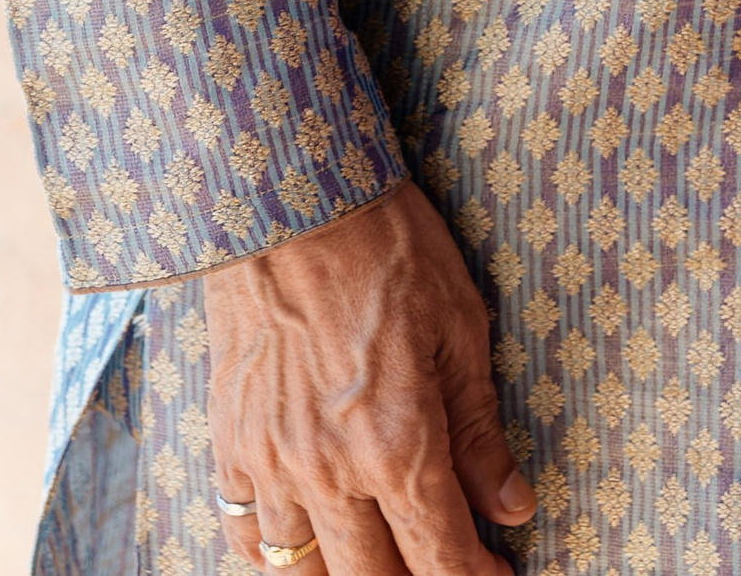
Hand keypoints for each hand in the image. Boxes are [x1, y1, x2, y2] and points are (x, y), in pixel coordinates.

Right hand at [205, 179, 534, 574]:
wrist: (289, 201)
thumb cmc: (387, 249)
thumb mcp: (460, 328)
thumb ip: (478, 431)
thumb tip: (512, 507)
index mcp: (396, 446)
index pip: (439, 558)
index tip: (498, 573)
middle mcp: (328, 473)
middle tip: (444, 560)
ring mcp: (271, 465)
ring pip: (304, 573)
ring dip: (349, 573)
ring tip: (381, 553)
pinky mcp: (229, 444)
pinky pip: (244, 536)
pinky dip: (276, 555)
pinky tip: (308, 540)